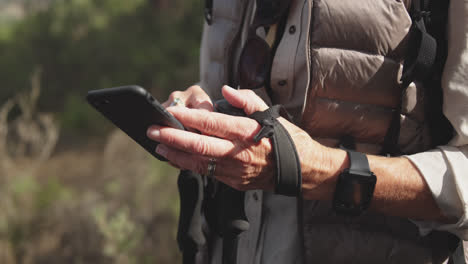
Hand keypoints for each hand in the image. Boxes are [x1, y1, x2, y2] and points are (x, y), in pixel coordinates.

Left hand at [147, 86, 334, 192]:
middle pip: (198, 145)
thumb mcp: (270, 113)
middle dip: (171, 138)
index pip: (210, 123)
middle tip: (152, 131)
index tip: (170, 112)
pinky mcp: (233, 181)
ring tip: (158, 147)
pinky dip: (189, 165)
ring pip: (198, 162)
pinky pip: (206, 172)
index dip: (187, 117)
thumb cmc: (286, 139)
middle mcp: (237, 152)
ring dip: (175, 154)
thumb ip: (246, 99)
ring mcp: (234, 170)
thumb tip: (224, 90)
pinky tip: (177, 159)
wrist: (302, 170)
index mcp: (246, 131)